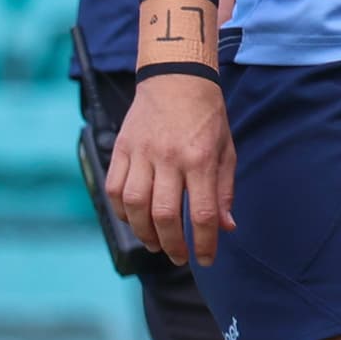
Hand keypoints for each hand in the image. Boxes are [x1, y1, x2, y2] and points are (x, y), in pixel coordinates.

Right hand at [107, 50, 233, 266]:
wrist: (177, 79)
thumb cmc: (207, 117)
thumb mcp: (226, 150)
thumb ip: (224, 190)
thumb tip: (225, 227)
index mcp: (200, 158)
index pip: (201, 212)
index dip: (203, 242)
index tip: (205, 260)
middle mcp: (169, 158)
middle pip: (163, 214)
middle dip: (172, 244)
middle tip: (179, 257)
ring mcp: (141, 153)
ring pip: (134, 205)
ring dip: (143, 232)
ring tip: (156, 243)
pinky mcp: (121, 149)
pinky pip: (114, 188)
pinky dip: (121, 211)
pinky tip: (134, 219)